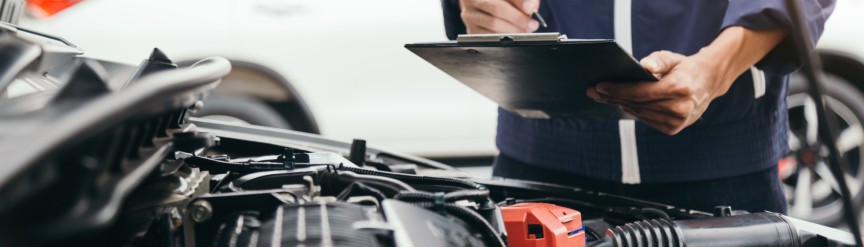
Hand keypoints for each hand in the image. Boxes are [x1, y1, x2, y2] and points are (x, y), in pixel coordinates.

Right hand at [459, 0, 540, 33]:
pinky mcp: (471, 30)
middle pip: (496, 10)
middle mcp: (471, 0)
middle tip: (532, 24)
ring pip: (493, 25)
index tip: (530, 10)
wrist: (489, 3)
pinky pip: (489, 37)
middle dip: (517, 19)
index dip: (518, 3)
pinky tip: (513, 34)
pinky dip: (504, 37)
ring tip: (525, 30)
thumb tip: (529, 8)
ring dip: (513, 30)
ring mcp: (469, 16)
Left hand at [586, 51, 732, 134]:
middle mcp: (679, 108)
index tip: (599, 86)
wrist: (708, 83)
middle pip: (637, 104)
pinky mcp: (673, 129)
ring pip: (639, 113)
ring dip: (620, 105)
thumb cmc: (684, 68)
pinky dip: (633, 111)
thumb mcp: (673, 58)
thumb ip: (658, 60)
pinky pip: (646, 119)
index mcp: (679, 89)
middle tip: (594, 91)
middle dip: (613, 97)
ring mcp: (677, 122)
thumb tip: (644, 66)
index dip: (618, 90)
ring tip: (603, 97)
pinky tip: (621, 103)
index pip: (640, 92)